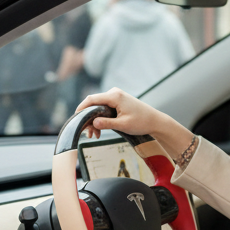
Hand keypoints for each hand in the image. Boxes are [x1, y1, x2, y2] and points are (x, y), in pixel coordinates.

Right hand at [76, 88, 193, 152]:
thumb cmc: (141, 122)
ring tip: (94, 135)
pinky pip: (104, 109)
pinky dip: (100, 119)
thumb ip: (106, 123)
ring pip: (98, 108)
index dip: (81, 108)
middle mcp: (113, 93)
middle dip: (88, 119)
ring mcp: (115, 96)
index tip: (75, 118)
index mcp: (114, 96)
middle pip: (93, 104)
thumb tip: (93, 123)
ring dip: (94, 121)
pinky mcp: (117, 102)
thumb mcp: (123, 125)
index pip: (91, 99)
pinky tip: (99, 131)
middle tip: (88, 133)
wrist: (155, 121)